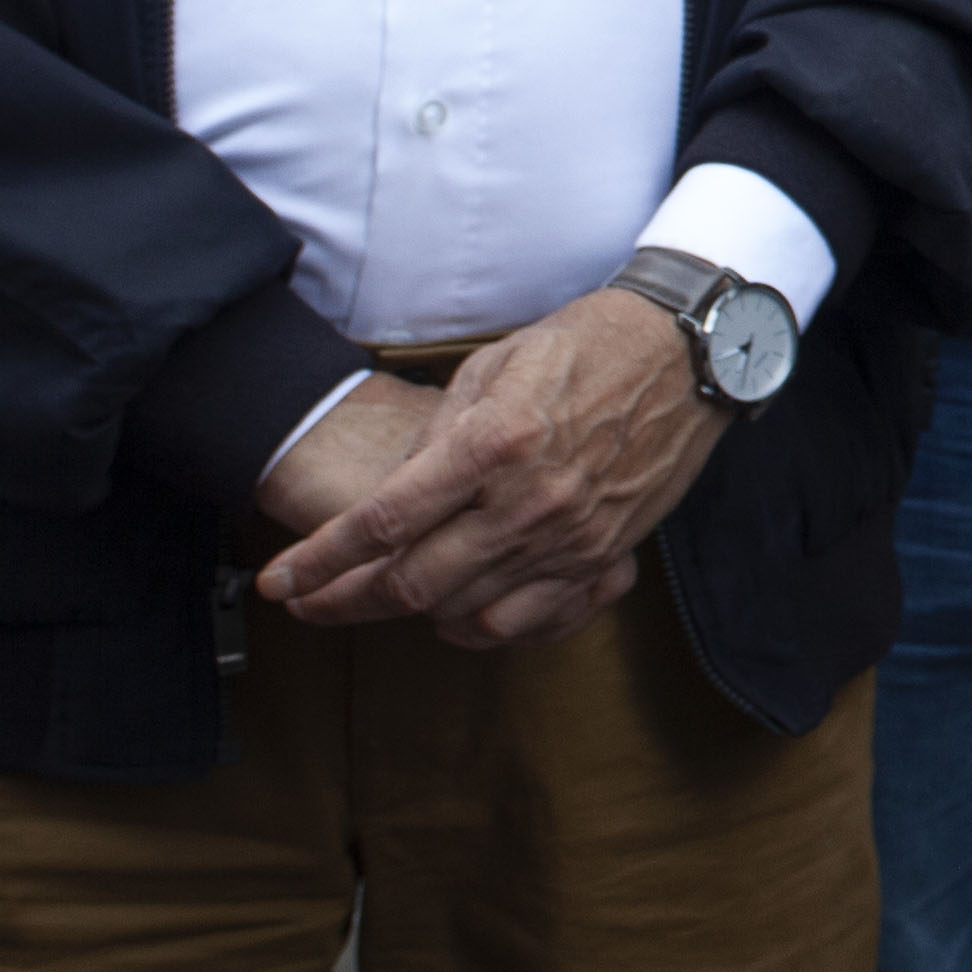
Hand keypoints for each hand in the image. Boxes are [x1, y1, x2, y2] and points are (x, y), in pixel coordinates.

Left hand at [255, 286, 731, 649]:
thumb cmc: (589, 344)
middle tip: (313, 602)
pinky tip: (460, 611)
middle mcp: (532, 501)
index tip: (281, 582)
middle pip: (413, 585)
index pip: (384, 522)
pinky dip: (483, 628)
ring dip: (412, 615)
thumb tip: (397, 497)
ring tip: (385, 597)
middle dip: (346, 602)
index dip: (321, 561)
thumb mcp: (496, 366)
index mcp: (496, 444)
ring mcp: (573, 536)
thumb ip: (439, 436)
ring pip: (465, 614)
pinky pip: (530, 623)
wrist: (691, 352)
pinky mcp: (607, 555)